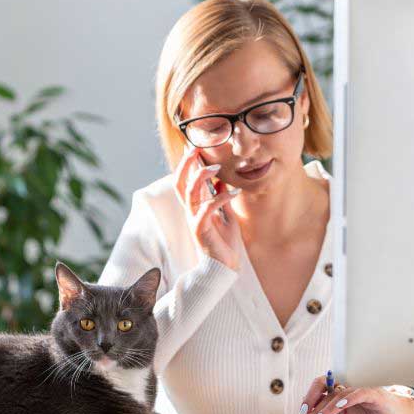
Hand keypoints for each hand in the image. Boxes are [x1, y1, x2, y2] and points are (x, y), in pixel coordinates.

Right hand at [173, 146, 242, 270]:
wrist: (224, 267)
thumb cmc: (224, 242)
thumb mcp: (226, 215)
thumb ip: (222, 198)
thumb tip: (222, 181)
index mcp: (195, 207)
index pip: (184, 181)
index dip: (186, 164)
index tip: (194, 146)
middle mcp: (190, 212)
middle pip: (180, 183)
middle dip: (186, 164)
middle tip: (195, 148)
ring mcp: (194, 220)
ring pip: (190, 194)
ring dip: (201, 177)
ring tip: (216, 167)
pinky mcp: (201, 231)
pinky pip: (207, 210)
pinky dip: (220, 198)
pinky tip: (234, 190)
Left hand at [300, 375, 413, 413]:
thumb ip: (332, 411)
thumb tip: (312, 413)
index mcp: (340, 391)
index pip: (319, 386)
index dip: (309, 397)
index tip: (302, 411)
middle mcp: (348, 387)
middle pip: (324, 385)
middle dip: (312, 399)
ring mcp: (360, 389)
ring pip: (338, 393)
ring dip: (326, 406)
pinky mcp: (373, 394)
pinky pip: (358, 394)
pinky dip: (347, 399)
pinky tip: (339, 406)